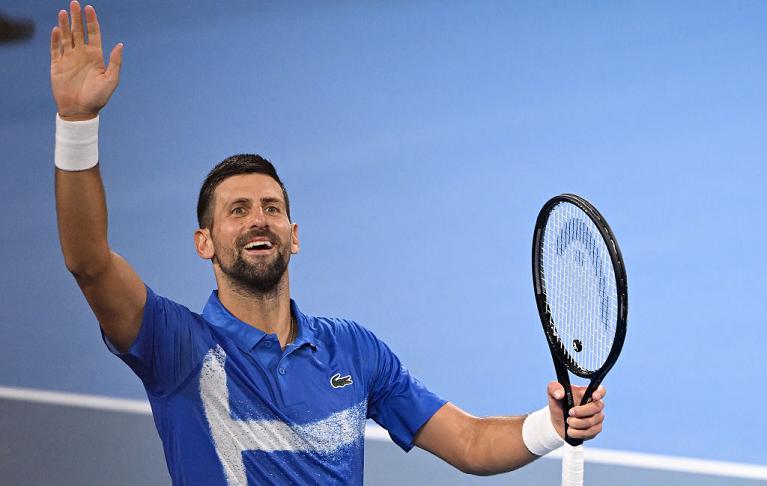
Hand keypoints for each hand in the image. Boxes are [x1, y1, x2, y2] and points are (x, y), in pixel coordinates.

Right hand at [50, 1, 122, 120]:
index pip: (93, 34)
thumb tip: (120, 45)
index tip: (89, 8)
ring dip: (64, 25)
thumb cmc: (98, 98)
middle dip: (76, 18)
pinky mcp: (57, 66)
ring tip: (63, 12)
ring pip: (66, 37)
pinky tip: (56, 29)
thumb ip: (115, 63)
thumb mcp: (111, 80)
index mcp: (96, 57)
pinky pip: (55, 50)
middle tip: (74, 3)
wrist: (81, 111)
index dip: (91, 21)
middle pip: (78, 32)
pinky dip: (55, 40)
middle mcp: (82, 55)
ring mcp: (69, 59)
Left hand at [546, 381, 604, 440]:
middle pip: (597, 407)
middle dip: (582, 412)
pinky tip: (570, 431)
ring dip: (578, 423)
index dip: (599, 393)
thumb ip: (554, 388)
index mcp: (587, 393)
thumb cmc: (559, 405)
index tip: (593, 396)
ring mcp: (597, 417)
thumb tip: (559, 393)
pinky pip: (591, 432)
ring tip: (568, 422)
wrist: (558, 422)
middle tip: (570, 413)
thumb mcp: (553, 394)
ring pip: (593, 421)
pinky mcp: (596, 429)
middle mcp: (595, 404)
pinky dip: (578, 432)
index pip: (600, 390)